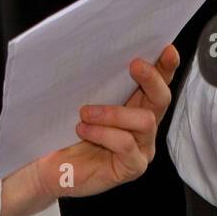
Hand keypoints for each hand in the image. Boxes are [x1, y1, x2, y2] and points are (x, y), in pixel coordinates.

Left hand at [0, 45, 180, 215]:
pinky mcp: (132, 166)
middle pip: (162, 99)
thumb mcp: (83, 101)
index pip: (158, 83)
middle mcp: (144, 126)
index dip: (166, 66)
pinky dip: (104, 134)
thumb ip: (99, 84)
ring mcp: (142, 148)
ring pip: (145, 121)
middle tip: (134, 64)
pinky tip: (83, 130)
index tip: (166, 48)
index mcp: (136, 105)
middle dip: (152, 78)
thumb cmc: (66, 131)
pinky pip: (126, 145)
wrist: (50, 165)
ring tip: (84, 112)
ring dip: (113, 113)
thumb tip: (98, 52)